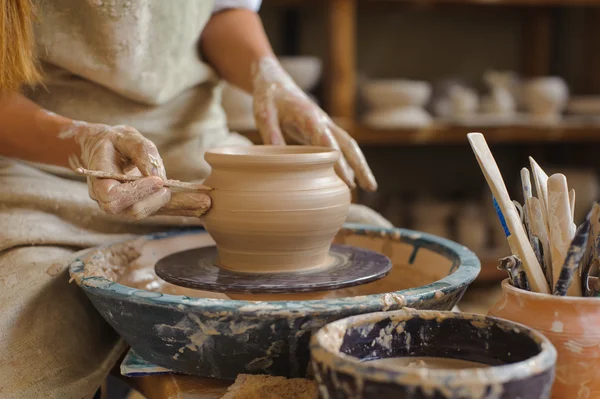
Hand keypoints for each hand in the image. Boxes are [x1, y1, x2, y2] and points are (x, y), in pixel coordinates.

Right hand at [63, 123, 209, 218]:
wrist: (104, 149)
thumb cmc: (112, 141)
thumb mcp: (124, 136)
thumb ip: (139, 150)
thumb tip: (157, 173)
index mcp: (99, 183)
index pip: (113, 197)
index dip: (135, 193)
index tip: (156, 180)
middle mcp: (111, 200)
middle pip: (133, 211)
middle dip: (157, 201)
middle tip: (173, 188)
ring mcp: (127, 206)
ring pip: (151, 212)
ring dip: (178, 207)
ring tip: (203, 202)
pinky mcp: (143, 204)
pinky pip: (161, 209)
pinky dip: (182, 207)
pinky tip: (201, 204)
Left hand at [251, 56, 376, 191]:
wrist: (274, 80)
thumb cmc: (268, 96)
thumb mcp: (263, 113)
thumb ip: (270, 133)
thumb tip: (279, 158)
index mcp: (310, 117)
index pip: (328, 143)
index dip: (339, 163)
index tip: (348, 181)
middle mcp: (323, 121)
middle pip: (349, 145)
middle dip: (361, 166)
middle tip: (371, 188)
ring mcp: (325, 125)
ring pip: (349, 146)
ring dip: (360, 165)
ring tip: (370, 187)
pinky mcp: (322, 130)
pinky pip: (340, 146)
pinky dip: (349, 161)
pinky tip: (352, 178)